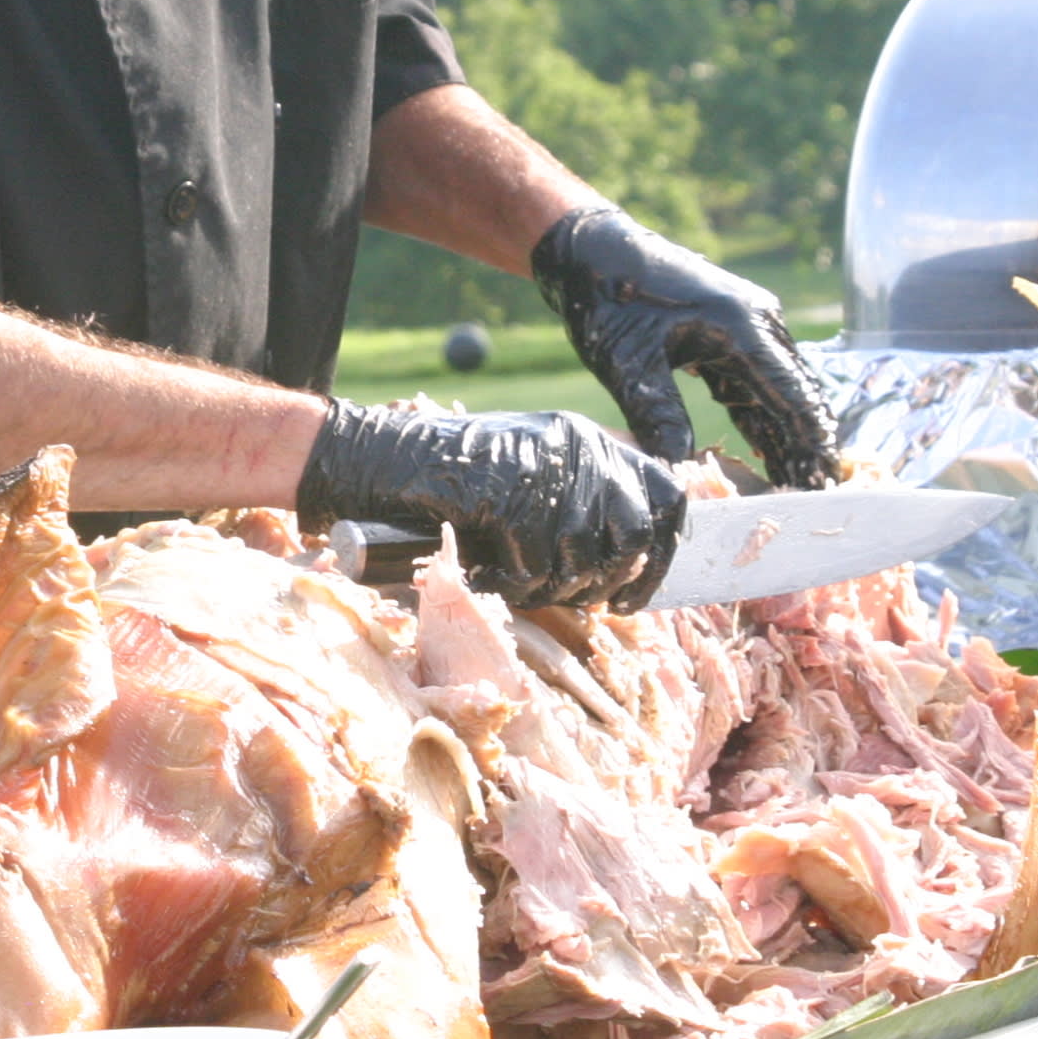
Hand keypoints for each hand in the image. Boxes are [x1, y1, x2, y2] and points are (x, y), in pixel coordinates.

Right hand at [296, 400, 685, 608]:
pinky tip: (486, 573)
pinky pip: (535, 570)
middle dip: (610, 582)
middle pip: (637, 535)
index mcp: (587, 441)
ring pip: (585, 561)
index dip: (664, 553)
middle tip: (572, 597)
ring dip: (551, 589)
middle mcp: (577, 448)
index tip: (636, 593)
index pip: (667, 496)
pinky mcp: (509, 494)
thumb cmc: (446, 483)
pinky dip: (510, 587)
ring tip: (513, 581)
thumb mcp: (527, 482)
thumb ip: (576, 507)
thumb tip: (629, 567)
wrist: (370, 458)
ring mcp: (544, 469)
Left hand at [532, 207, 840, 489]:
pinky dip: (760, 415)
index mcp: (743, 327)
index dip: (811, 445)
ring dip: (784, 434)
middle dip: (806, 446)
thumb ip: (658, 414)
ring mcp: (746, 323)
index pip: (794, 397)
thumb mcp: (628, 362)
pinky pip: (754, 381)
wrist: (590, 248)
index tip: (822, 486)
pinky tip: (765, 450)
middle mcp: (758, 322)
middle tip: (813, 497)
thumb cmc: (608, 297)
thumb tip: (678, 472)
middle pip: (796, 395)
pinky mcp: (728, 330)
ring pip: (777, 389)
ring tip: (793, 484)